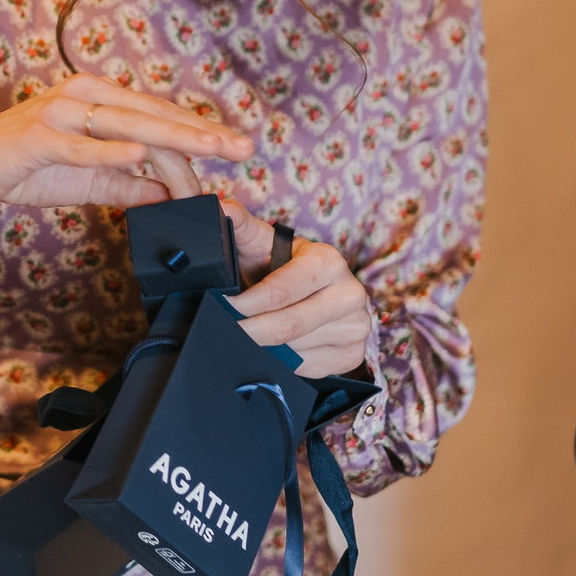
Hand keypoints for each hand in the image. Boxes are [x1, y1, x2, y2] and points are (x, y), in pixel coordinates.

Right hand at [0, 75, 253, 254]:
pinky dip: (112, 151)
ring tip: (210, 149)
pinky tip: (144, 158)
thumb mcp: (85, 178)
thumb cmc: (22, 170)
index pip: (159, 115)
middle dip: (202, 133)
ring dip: (172, 138)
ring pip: (126, 124)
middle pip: (153, 114)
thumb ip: (127, 181)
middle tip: (243, 147)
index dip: (200, 132)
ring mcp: (58, 113)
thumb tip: (174, 192)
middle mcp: (82, 95)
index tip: (237, 149)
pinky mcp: (36, 137)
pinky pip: (81, 145)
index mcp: (97, 99)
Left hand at [219, 197, 370, 377]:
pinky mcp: (353, 354)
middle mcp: (351, 293)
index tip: (219, 309)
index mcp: (328, 261)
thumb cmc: (279, 266)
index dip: (246, 303)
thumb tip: (219, 206)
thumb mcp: (262, 242)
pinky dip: (282, 364)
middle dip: (248, 332)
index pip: (281, 291)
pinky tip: (268, 352)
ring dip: (263, 349)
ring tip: (237, 342)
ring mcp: (357, 327)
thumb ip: (240, 224)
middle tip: (218, 334)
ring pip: (296, 350)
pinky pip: (308, 369)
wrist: (312, 291)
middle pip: (289, 325)